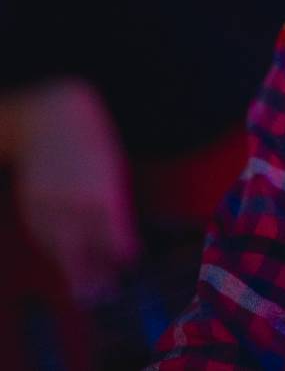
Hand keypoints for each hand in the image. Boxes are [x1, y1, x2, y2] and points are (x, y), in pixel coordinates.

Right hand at [12, 78, 139, 301]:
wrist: (49, 115)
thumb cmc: (89, 135)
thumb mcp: (112, 163)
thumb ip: (114, 198)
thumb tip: (118, 232)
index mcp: (102, 188)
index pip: (114, 231)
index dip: (122, 249)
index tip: (129, 261)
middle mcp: (75, 200)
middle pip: (86, 247)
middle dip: (94, 273)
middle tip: (104, 293)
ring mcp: (49, 203)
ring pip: (61, 247)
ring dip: (72, 270)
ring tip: (84, 290)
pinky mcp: (30, 203)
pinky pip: (43, 235)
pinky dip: (53, 249)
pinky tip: (61, 259)